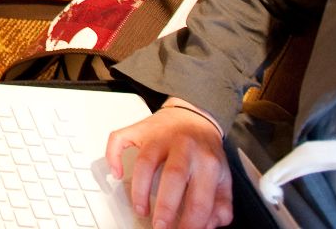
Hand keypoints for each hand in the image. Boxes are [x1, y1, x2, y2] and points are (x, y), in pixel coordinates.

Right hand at [105, 107, 232, 228]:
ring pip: (145, 161)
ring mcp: (160, 136)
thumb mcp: (222, 178)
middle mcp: (184, 146)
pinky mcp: (140, 129)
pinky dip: (113, 156)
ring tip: (140, 209)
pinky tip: (116, 173)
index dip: (191, 223)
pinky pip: (120, 139)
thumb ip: (220, 205)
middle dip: (165, 207)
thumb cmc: (205, 151)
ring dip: (140, 189)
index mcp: (208, 162)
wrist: (196, 116)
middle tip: (159, 227)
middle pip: (174, 177)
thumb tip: (207, 226)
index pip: (200, 198)